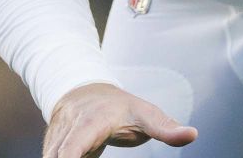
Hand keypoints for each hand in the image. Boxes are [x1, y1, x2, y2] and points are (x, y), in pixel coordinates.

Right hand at [42, 82, 197, 157]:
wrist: (85, 91)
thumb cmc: (120, 107)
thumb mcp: (145, 114)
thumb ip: (165, 128)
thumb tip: (192, 134)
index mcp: (94, 120)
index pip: (77, 141)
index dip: (71, 157)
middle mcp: (70, 126)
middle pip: (57, 153)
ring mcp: (57, 136)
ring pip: (50, 156)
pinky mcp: (50, 145)